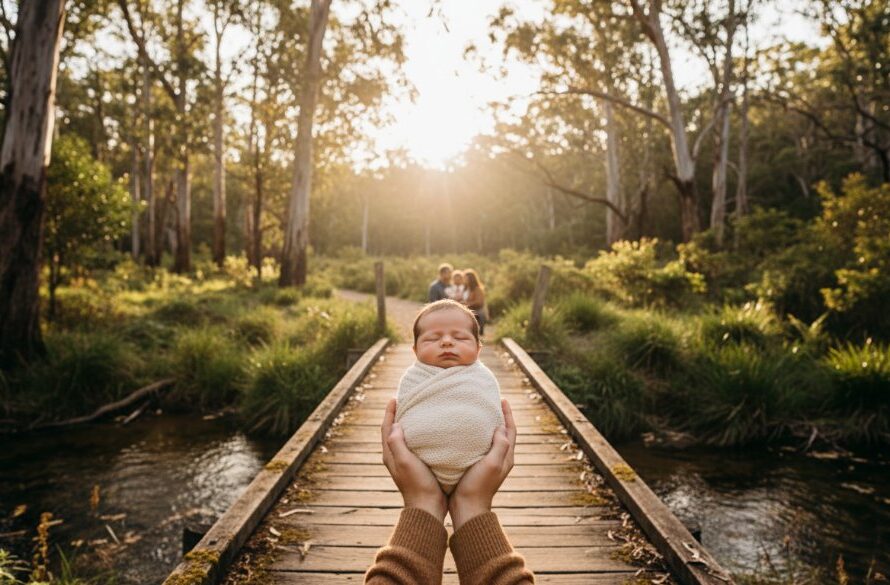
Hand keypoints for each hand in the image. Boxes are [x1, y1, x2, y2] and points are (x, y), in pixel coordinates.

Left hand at [381, 398, 446, 521]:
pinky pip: (414, 445)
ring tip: (417, 412)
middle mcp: (395, 457)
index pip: (386, 428)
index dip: (389, 412)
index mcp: (390, 455)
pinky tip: (428, 433)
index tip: (395, 397)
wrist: (428, 507)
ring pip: (403, 438)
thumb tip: (395, 425)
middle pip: (392, 431)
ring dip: (407, 424)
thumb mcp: (405, 462)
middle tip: (406, 401)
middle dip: (396, 415)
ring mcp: (405, 463)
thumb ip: (397, 444)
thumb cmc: (417, 484)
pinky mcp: (416, 467)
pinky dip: (417, 435)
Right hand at [448, 399, 516, 530]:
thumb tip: (501, 427)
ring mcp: (490, 464)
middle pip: (504, 433)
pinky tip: (467, 433)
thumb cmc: (478, 486)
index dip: (508, 414)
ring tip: (479, 413)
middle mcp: (501, 459)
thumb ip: (500, 446)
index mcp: (506, 457)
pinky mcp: (478, 468)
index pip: (511, 430)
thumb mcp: (492, 464)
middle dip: (500, 417)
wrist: (467, 509)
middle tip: (491, 403)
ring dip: (489, 426)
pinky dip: (479, 436)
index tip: (502, 399)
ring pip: (493, 439)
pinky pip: (482, 446)